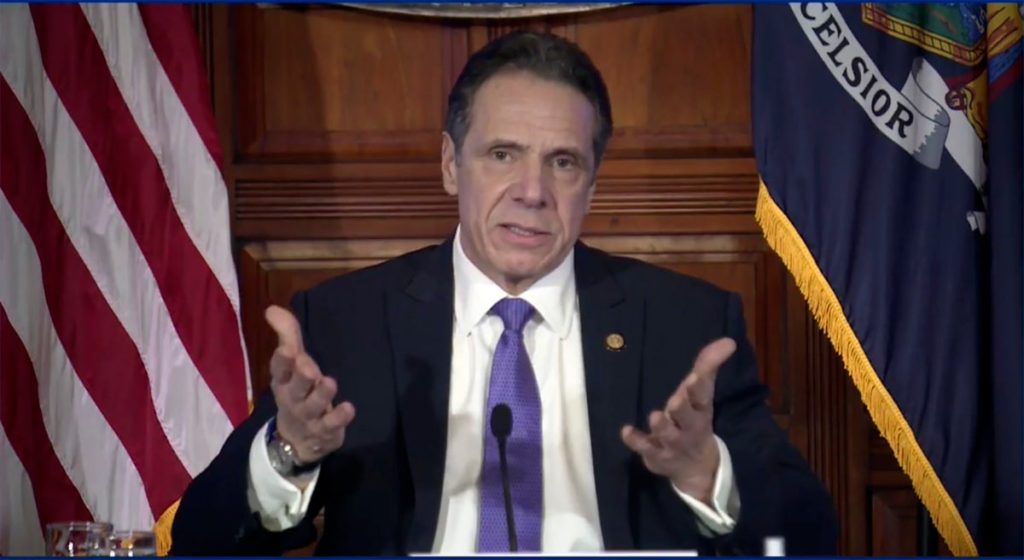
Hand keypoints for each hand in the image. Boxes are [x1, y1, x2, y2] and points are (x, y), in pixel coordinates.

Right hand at [266, 305, 355, 463]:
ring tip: (330, 382)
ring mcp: (308, 417)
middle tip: (307, 366)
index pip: (279, 370)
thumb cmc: (297, 391)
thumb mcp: (292, 364)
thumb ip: (287, 335)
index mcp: (283, 382)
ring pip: (314, 406)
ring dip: (321, 395)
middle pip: (295, 389)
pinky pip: (331, 425)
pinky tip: (349, 408)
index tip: (286, 349)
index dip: (282, 361)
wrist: (296, 439)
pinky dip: (339, 418)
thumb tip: (272, 308)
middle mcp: (293, 399)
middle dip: (300, 377)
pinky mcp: (324, 431)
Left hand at [621, 337, 736, 504]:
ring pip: (668, 435)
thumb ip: (708, 365)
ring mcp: (673, 444)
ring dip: (662, 426)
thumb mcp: (700, 394)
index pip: (703, 397)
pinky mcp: (656, 455)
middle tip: (675, 400)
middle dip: (682, 410)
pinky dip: (636, 440)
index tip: (695, 376)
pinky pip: (645, 448)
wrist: (696, 468)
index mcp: (701, 410)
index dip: (699, 388)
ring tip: (655, 415)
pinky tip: (626, 431)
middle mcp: (690, 428)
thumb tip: (728, 341)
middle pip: (688, 419)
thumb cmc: (694, 420)